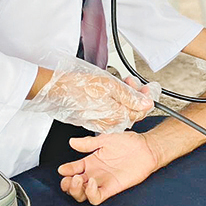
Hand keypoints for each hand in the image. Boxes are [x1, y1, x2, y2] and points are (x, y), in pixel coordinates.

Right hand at [23, 56, 159, 132]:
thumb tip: (146, 103)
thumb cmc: (80, 86)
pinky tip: (112, 88)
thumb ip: (131, 97)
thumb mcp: (111, 86)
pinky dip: (115, 99)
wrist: (58, 89)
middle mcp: (110, 123)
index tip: (147, 87)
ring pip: (122, 109)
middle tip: (132, 81)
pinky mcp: (95, 118)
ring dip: (125, 95)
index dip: (146, 98)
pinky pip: (111, 110)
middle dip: (136, 95)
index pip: (140, 112)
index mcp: (116, 117)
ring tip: (122, 81)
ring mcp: (102, 122)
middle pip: (132, 111)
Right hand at [58, 131, 159, 204]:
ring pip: (83, 194)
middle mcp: (95, 172)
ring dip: (77, 190)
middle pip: (76, 185)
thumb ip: (88, 142)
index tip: (62, 169)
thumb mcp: (106, 139)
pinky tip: (92, 183)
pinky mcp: (112, 188)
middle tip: (68, 179)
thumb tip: (72, 141)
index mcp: (92, 161)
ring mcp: (103, 181)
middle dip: (68, 184)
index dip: (66, 170)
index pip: (73, 169)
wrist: (146, 148)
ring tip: (78, 179)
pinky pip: (97, 197)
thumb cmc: (129, 142)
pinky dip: (91, 193)